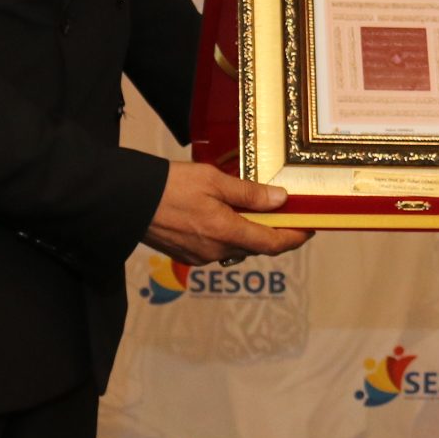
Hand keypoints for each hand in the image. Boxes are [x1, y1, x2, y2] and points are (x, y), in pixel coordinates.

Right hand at [142, 162, 311, 266]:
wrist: (128, 201)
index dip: (296, 237)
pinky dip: (228, 234)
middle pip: (256, 246)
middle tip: (284, 210)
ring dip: (248, 232)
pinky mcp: (187, 256)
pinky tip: (223, 215)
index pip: (272, 244)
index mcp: (226, 231)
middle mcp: (216, 250)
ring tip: (252, 208)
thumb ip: (249, 193)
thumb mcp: (214, 180)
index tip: (310, 227)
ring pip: (236, 246)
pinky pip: (217, 247)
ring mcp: (201, 256)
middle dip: (272, 231)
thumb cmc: (171, 185)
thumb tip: (281, 200)